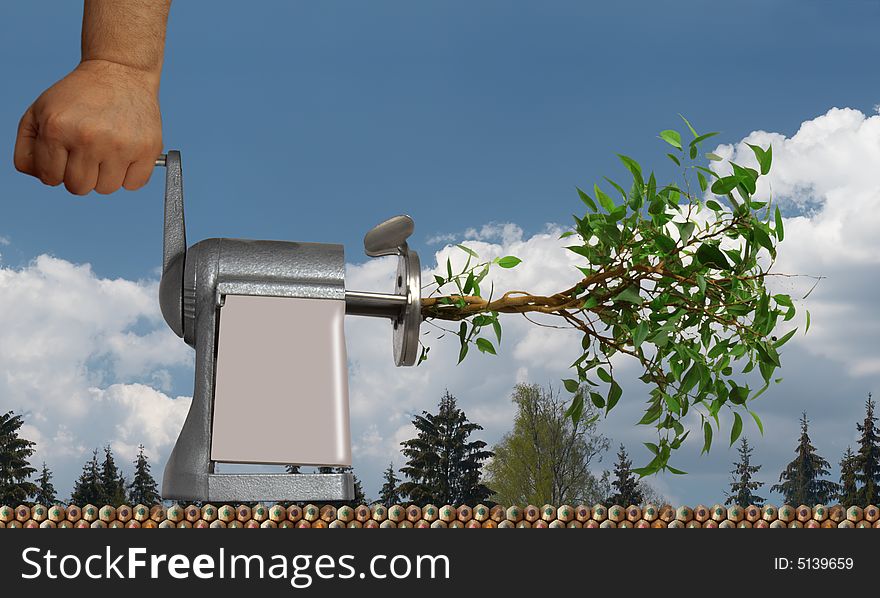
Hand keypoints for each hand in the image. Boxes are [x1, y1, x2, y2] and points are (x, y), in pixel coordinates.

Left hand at [14, 59, 162, 194]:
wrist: (120, 72)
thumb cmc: (80, 94)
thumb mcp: (39, 111)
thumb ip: (27, 148)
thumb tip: (41, 178)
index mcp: (57, 129)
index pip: (50, 178)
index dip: (57, 169)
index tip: (66, 154)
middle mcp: (89, 138)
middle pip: (79, 188)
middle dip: (80, 175)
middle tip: (86, 154)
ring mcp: (120, 145)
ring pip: (106, 189)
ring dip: (105, 176)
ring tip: (107, 152)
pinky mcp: (147, 149)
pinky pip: (134, 185)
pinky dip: (129, 176)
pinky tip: (125, 155)